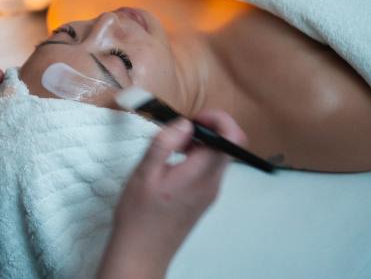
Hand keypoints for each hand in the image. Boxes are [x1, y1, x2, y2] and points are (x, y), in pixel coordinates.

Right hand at [97, 110, 246, 278]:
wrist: (142, 251)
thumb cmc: (138, 214)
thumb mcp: (144, 173)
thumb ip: (165, 143)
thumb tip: (185, 123)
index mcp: (200, 175)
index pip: (232, 138)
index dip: (219, 119)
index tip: (194, 118)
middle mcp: (212, 184)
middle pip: (228, 146)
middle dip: (208, 129)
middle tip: (179, 131)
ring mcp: (210, 193)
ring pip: (218, 158)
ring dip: (201, 144)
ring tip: (173, 147)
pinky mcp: (203, 200)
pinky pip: (209, 170)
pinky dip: (197, 158)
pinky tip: (173, 164)